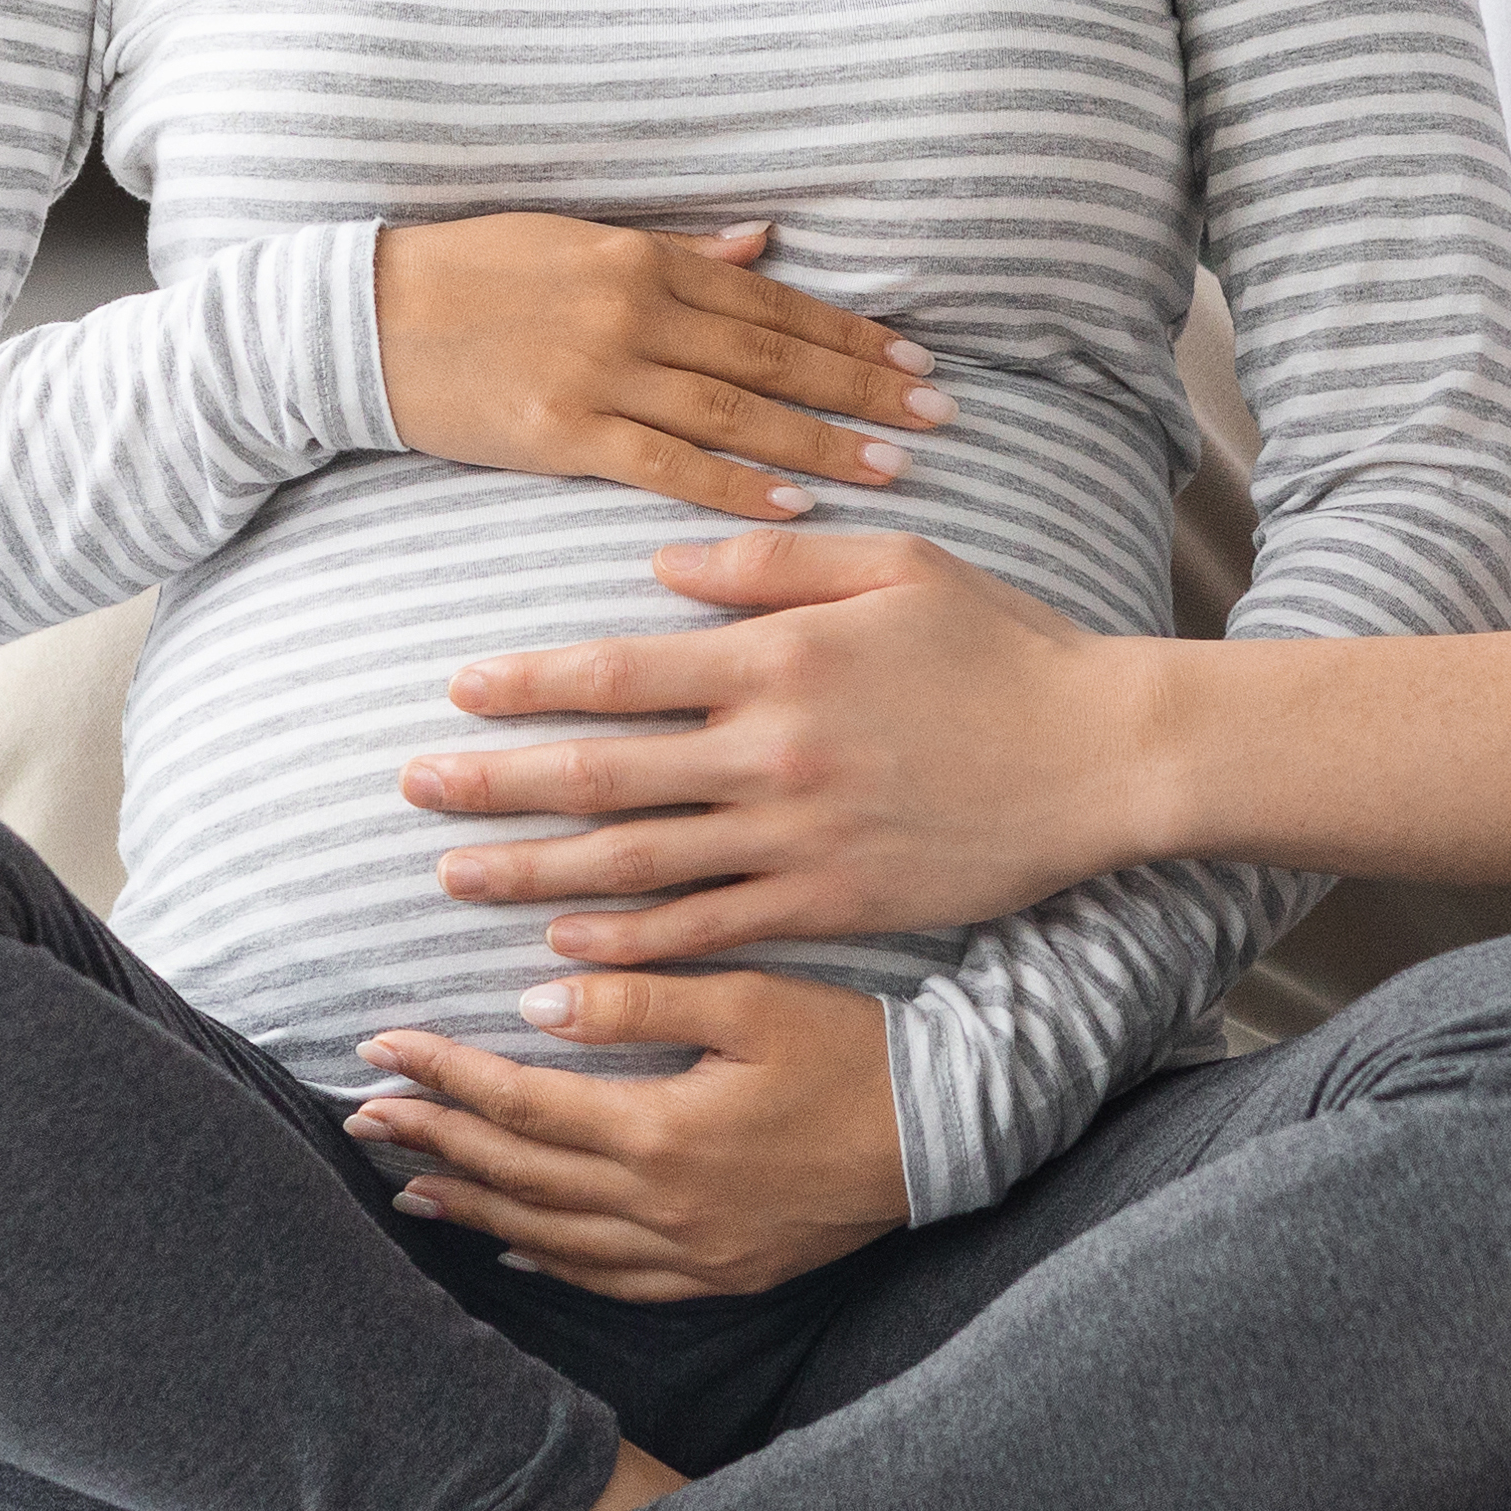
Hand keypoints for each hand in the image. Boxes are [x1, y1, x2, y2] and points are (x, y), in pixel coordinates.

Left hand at [345, 972, 909, 1300]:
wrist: (951, 1133)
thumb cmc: (857, 1051)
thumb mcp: (753, 1000)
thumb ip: (640, 998)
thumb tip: (534, 1003)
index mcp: (661, 1133)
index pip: (519, 1104)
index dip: (440, 1075)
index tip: (380, 1048)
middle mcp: (662, 1208)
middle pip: (517, 1177)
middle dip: (432, 1143)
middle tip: (362, 1115)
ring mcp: (690, 1253)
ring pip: (551, 1238)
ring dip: (472, 1210)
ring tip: (405, 1186)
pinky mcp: (721, 1274)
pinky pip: (613, 1280)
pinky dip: (550, 1262)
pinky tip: (510, 1249)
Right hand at [374, 215, 955, 522]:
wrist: (360, 320)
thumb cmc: (467, 276)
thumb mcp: (573, 238)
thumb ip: (675, 249)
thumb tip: (762, 244)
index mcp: (642, 257)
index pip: (772, 301)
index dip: (849, 334)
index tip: (915, 361)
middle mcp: (633, 309)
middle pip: (774, 355)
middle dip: (863, 389)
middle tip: (938, 418)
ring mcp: (599, 372)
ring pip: (737, 411)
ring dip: (822, 441)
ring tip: (892, 467)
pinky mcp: (561, 431)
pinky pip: (668, 465)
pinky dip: (735, 486)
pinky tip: (794, 504)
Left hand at [396, 530, 1150, 966]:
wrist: (1101, 756)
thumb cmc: (1001, 647)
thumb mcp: (895, 564)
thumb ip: (768, 566)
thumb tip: (657, 572)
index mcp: (777, 660)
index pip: (617, 672)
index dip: (526, 688)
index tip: (455, 695)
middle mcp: (771, 753)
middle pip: (600, 775)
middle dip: (493, 785)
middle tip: (408, 792)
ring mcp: (797, 838)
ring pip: (635, 864)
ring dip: (532, 873)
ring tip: (452, 876)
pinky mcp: (831, 903)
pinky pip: (707, 929)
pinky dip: (628, 941)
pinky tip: (560, 945)